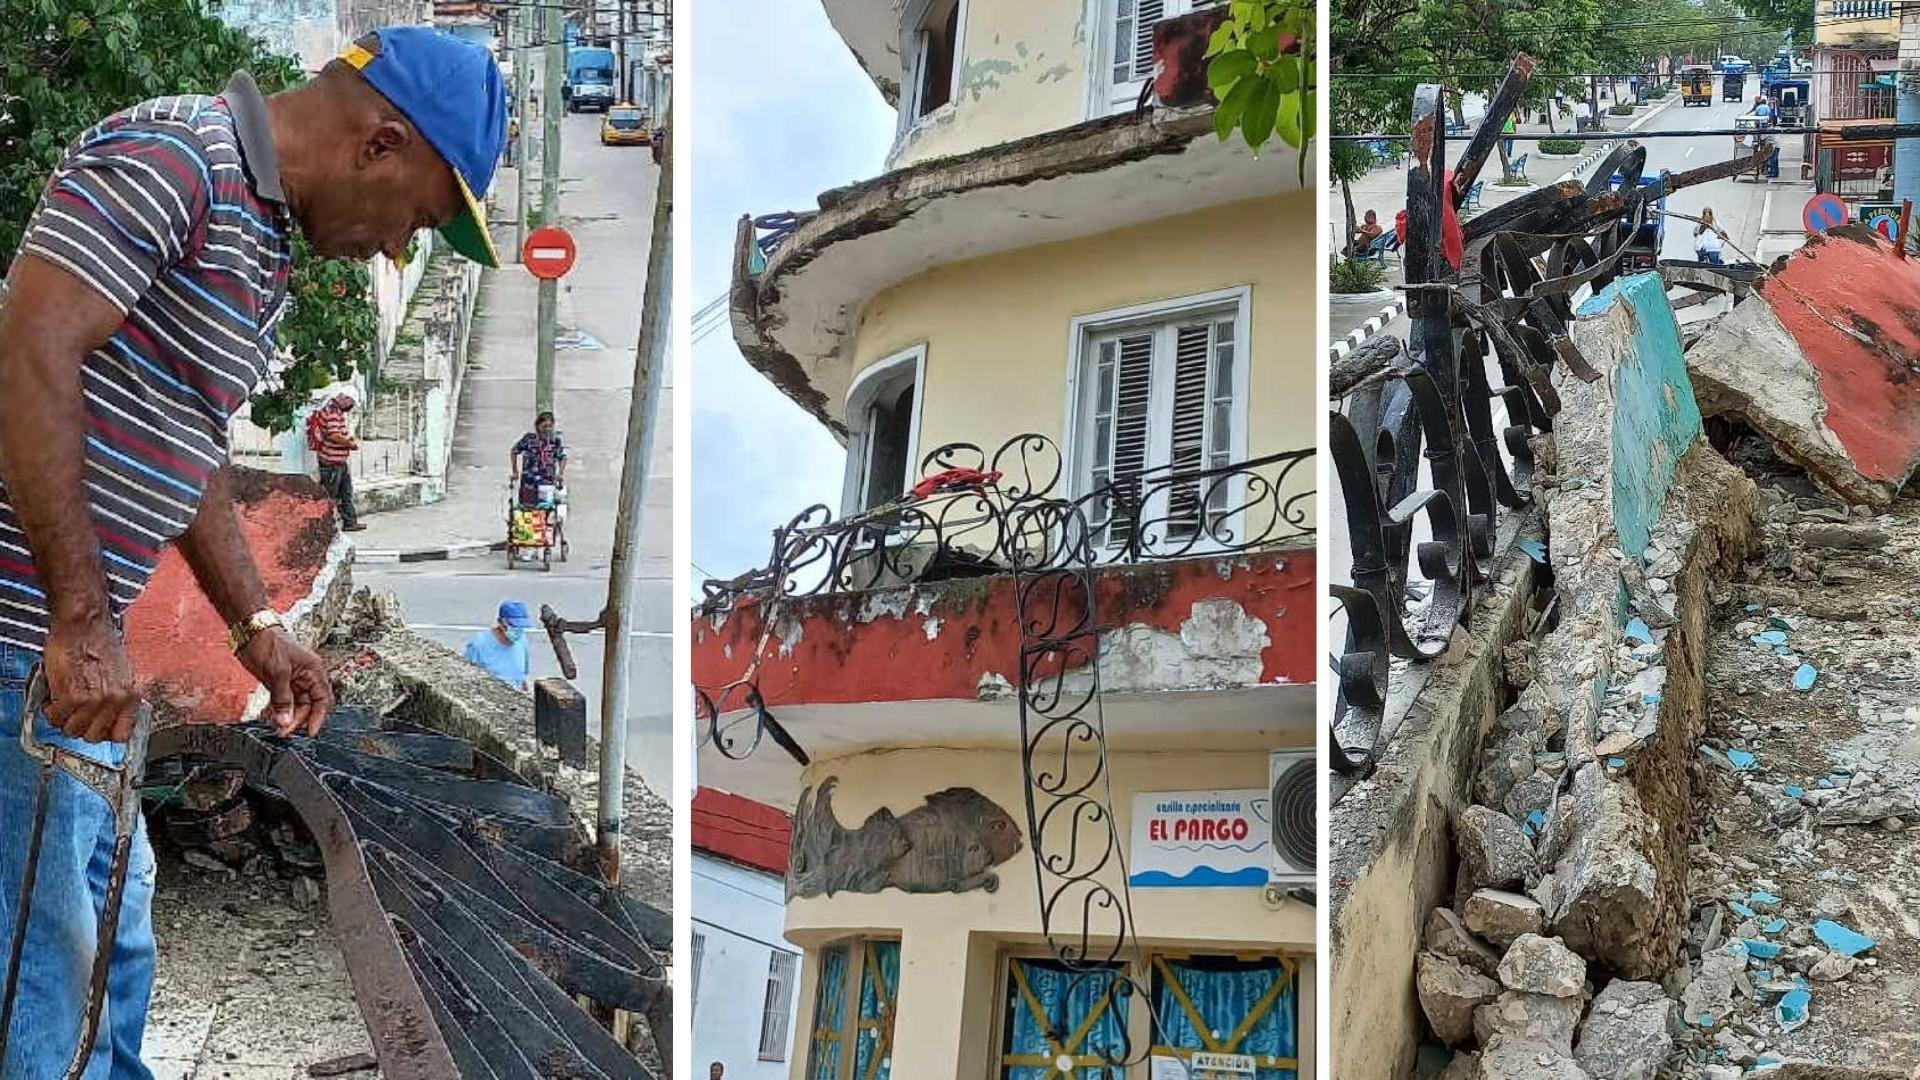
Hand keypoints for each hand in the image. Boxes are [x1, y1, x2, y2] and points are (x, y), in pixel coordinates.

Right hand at [42, 613, 139, 742]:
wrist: (84, 625)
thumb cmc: (98, 643)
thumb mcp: (122, 673)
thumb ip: (117, 697)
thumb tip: (108, 717)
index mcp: (131, 695)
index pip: (122, 735)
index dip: (105, 734)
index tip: (96, 728)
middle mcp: (116, 700)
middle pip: (94, 737)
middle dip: (81, 728)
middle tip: (74, 715)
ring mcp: (95, 700)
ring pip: (73, 730)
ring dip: (64, 720)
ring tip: (62, 705)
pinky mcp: (73, 695)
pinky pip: (57, 717)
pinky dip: (51, 711)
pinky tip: (54, 699)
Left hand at [236, 626, 333, 735]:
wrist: (249, 631)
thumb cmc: (268, 643)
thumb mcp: (277, 672)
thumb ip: (282, 699)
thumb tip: (285, 721)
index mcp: (313, 670)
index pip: (323, 699)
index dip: (318, 717)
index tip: (310, 732)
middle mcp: (306, 676)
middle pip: (308, 705)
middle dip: (297, 719)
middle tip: (283, 730)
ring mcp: (292, 679)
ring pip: (296, 704)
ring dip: (287, 717)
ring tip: (276, 727)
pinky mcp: (279, 682)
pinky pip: (283, 701)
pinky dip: (279, 711)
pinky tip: (272, 719)